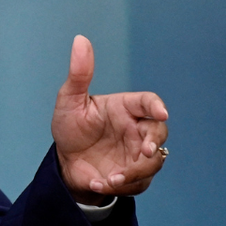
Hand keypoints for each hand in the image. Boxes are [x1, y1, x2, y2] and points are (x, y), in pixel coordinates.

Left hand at [51, 35, 168, 204]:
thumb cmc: (69, 126)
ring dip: (136, 172)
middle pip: (159, 133)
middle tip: (144, 151)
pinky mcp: (134, 175)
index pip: (148, 102)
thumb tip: (80, 39)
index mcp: (125, 108)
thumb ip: (79, 74)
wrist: (64, 161)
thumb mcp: (69, 100)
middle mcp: (136, 130)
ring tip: (110, 178)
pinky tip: (98, 183)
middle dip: (154, 142)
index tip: (160, 112)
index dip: (156, 106)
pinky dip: (121, 186)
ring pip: (154, 162)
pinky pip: (139, 183)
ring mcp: (137, 153)